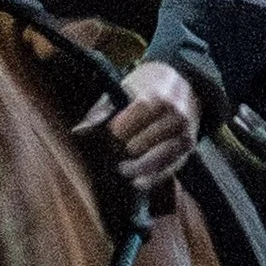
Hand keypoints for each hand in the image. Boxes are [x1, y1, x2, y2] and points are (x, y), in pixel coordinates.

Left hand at [78, 60, 200, 188]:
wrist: (184, 83)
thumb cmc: (147, 87)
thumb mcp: (124, 89)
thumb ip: (101, 111)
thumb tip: (78, 132)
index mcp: (156, 98)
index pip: (129, 124)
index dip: (117, 131)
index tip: (112, 133)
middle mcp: (174, 117)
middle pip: (139, 146)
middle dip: (125, 150)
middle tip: (118, 149)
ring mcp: (183, 135)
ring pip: (154, 161)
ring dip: (135, 167)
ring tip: (121, 169)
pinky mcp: (187, 150)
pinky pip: (168, 169)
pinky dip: (151, 178)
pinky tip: (137, 182)